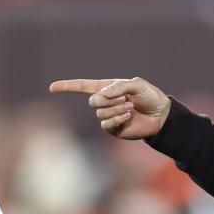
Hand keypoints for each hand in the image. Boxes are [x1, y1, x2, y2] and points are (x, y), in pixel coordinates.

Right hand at [49, 77, 170, 139]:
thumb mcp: (136, 84)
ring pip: (100, 113)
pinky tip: (128, 115)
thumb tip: (101, 95)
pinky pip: (106, 124)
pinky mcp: (113, 129)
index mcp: (107, 88)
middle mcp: (105, 103)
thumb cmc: (149, 96)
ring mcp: (108, 116)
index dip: (67, 86)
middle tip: (125, 98)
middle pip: (92, 102)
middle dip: (108, 99)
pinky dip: (117, 118)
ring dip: (116, 108)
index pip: (83, 87)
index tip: (52, 87)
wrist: (161, 115)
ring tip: (130, 107)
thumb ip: (118, 86)